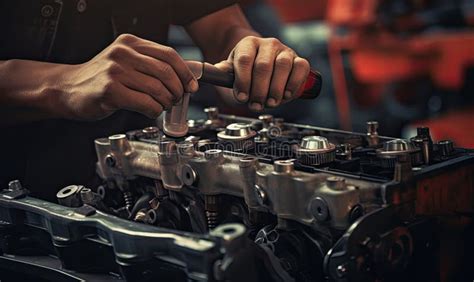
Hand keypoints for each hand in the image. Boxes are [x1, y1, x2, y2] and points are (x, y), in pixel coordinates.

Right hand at [61, 34, 197, 119]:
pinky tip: (150, 111)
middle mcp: (123, 53)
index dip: (185, 72)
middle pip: (166, 72)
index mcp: (130, 43)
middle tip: (176, 100)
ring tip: (162, 106)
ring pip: (157, 89)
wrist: (67, 89)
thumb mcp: (125, 63)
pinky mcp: (110, 90)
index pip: (169, 54)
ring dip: (166, 102)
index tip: (191, 86)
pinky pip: (145, 103)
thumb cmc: (100, 79)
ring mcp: (116, 71)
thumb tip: (183, 79)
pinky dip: (154, 110)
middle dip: (177, 90)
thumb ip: (149, 66)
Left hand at [215, 36, 309, 110]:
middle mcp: (268, 44)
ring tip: (270, 102)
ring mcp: (285, 51)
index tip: (241, 97)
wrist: (262, 68)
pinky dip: (294, 83)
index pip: (245, 60)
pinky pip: (301, 67)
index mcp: (248, 44)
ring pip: (283, 66)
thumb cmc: (246, 72)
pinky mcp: (298, 59)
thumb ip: (224, 73)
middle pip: (263, 66)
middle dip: (259, 90)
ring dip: (276, 89)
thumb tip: (215, 72)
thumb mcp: (232, 72)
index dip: (243, 81)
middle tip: (256, 105)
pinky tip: (286, 95)